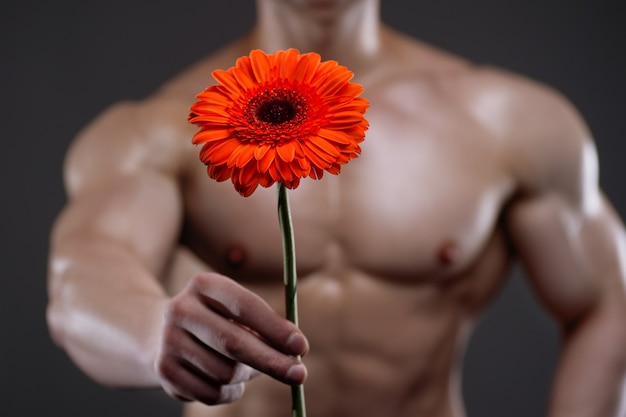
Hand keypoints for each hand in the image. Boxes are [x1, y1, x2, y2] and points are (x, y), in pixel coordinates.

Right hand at [154, 272, 308, 404]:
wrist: (160, 331)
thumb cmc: (217, 320)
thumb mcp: (237, 313)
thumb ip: (265, 328)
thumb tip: (294, 352)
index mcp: (204, 285)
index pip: (244, 306)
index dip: (275, 328)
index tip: (301, 346)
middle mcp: (181, 309)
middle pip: (233, 342)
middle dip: (271, 361)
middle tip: (299, 375)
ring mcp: (169, 340)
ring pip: (225, 372)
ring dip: (246, 376)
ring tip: (243, 366)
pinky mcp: (163, 370)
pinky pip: (211, 393)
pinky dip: (230, 392)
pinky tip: (224, 379)